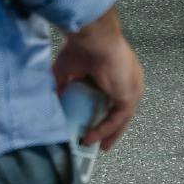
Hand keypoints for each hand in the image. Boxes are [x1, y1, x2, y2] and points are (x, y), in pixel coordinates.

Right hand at [52, 7, 143, 151]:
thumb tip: (52, 99)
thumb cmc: (82, 46)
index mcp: (117, 71)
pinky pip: (117, 119)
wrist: (94, 38)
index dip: (102, 111)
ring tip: (94, 146)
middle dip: (108, 128)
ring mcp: (131, 88)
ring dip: (107, 133)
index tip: (91, 123)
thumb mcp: (66, 69)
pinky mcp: (129, 96)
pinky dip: (104, 130)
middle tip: (97, 142)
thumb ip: (61, 84)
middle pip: (118, 110)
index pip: (112, 96)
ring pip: (120, 117)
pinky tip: (90, 137)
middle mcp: (128, 80)